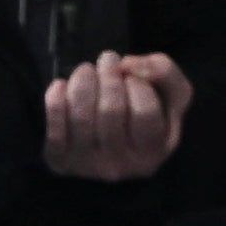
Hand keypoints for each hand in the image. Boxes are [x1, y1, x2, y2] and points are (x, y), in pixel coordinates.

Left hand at [47, 50, 195, 183]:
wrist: (115, 151)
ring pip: (80, 113)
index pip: (144, 112)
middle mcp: (121, 165)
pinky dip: (56, 95)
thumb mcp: (171, 94)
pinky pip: (54, 120)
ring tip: (87, 70)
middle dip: (108, 74)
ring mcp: (88, 166)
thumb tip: (127, 64)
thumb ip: (163, 71)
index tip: (132, 78)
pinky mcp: (61, 160)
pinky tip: (63, 86)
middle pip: (110, 110)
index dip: (137, 84)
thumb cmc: (147, 117)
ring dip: (82, 79)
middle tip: (108, 60)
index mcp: (153, 152)